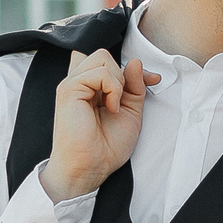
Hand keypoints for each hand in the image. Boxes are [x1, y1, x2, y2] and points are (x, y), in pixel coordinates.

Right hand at [38, 50, 156, 201]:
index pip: (110, 62)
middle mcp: (79, 83)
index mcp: (91, 88)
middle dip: (122, 74)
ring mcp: (72, 84)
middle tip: (121, 101)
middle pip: (104, 55)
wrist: (91, 167)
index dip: (133, 68)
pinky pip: (100, 72)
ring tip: (113, 105)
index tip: (152, 79)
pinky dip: (113, 88)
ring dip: (117, 81)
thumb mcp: (131, 111)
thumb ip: (135, 86)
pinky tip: (110, 107)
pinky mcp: (69, 89)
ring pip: (102, 57)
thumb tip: (135, 63)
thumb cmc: (106, 147)